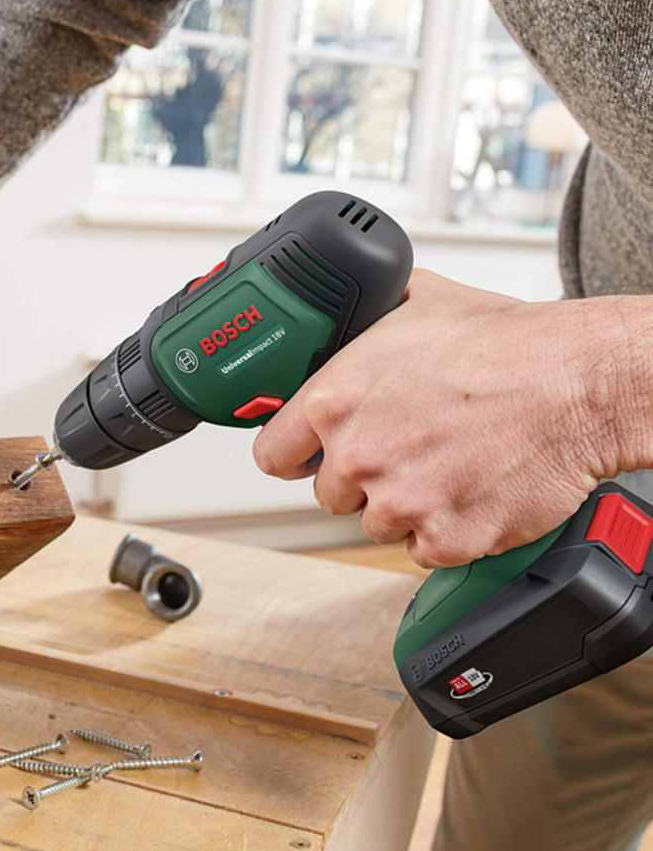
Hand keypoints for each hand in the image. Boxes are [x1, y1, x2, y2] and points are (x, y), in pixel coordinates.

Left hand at [252, 270, 626, 567]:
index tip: (307, 457)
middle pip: (330, 494)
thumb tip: (344, 313)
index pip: (273, 455)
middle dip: (360, 478)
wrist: (578, 382)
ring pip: (376, 523)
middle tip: (406, 448)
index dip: (294, 455)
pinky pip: (422, 549)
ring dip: (403, 504)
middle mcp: (359, 455)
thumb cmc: (504, 343)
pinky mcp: (446, 538)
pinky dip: (444, 530)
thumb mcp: (415, 301)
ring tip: (446, 463)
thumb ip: (363, 318)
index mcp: (335, 400)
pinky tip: (469, 489)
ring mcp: (401, 501)